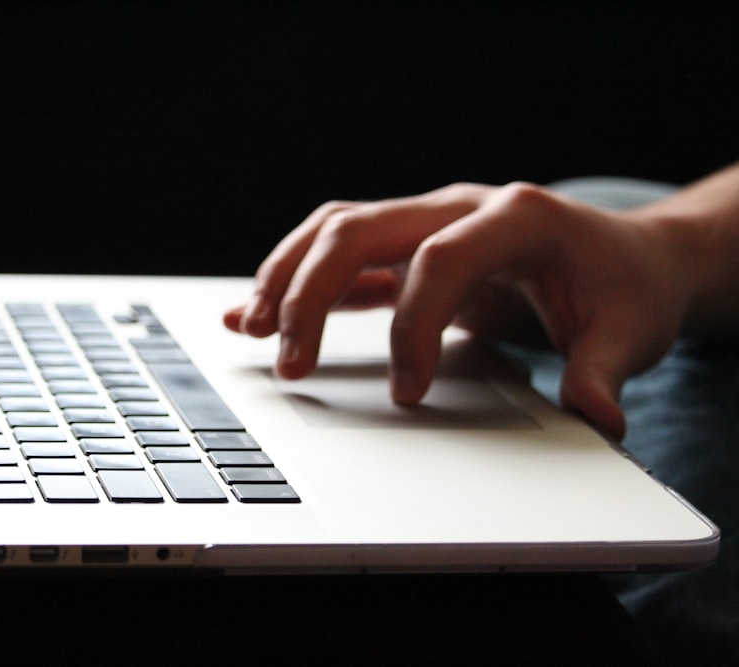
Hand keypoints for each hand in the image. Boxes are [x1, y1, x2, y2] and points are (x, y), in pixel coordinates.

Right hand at [224, 182, 693, 439]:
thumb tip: (596, 418)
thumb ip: (605, 372)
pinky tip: (255, 312)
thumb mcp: (631, 330)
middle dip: (311, 293)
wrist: (625, 256)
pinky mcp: (410, 247)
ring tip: (249, 329)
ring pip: (335, 230)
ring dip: (286, 277)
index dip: (413, 326)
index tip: (408, 393)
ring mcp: (428, 221)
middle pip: (360, 228)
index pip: (441, 259)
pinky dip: (295, 280)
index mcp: (516, 216)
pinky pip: (340, 255)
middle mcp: (460, 206)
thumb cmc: (624, 286)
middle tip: (289, 361)